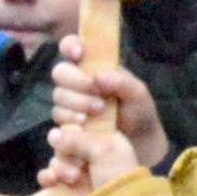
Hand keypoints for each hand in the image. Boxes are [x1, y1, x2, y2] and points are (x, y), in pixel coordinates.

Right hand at [40, 59, 164, 195]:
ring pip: (57, 106)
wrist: (142, 149)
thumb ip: (123, 83)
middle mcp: (76, 88)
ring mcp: (68, 112)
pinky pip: (54, 139)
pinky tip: (76, 148)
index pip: (71, 48)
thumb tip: (99, 77)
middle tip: (99, 104)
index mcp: (91, 70)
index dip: (70, 46)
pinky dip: (62, 143)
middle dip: (77, 88)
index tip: (80, 54)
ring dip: (74, 113)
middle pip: (60, 77)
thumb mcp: (139, 96)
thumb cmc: (140, 115)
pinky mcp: (65, 137)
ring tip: (93, 123)